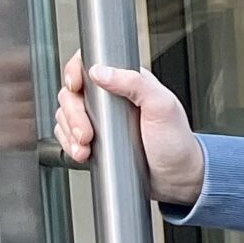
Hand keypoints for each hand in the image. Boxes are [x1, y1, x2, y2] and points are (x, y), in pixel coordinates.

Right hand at [54, 53, 204, 205]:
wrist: (175, 178)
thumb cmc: (176, 143)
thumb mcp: (163, 107)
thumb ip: (136, 83)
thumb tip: (102, 71)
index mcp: (129, 83)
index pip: (91, 64)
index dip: (76, 72)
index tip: (75, 87)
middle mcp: (112, 98)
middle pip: (72, 93)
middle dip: (73, 113)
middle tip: (87, 132)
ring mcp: (101, 119)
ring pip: (66, 114)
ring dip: (70, 131)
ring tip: (86, 145)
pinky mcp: (94, 138)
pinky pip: (68, 135)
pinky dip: (69, 143)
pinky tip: (83, 152)